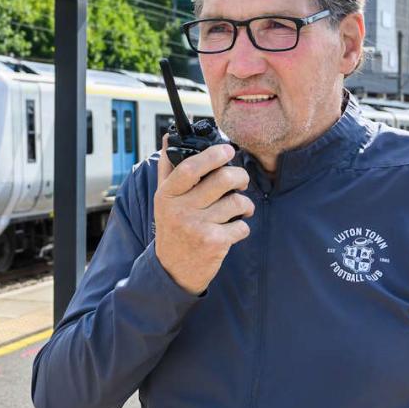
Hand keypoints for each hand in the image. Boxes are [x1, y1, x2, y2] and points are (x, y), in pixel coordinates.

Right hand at [153, 136, 253, 295]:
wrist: (172, 271)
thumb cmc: (172, 228)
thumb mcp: (163, 199)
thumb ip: (167, 168)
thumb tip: (168, 137)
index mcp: (167, 195)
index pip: (189, 168)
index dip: (212, 156)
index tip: (227, 150)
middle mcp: (180, 210)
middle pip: (221, 180)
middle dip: (240, 176)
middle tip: (241, 180)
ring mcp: (197, 227)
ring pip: (236, 203)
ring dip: (245, 204)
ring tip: (241, 208)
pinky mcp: (214, 244)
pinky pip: (241, 226)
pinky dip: (242, 227)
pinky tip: (233, 229)